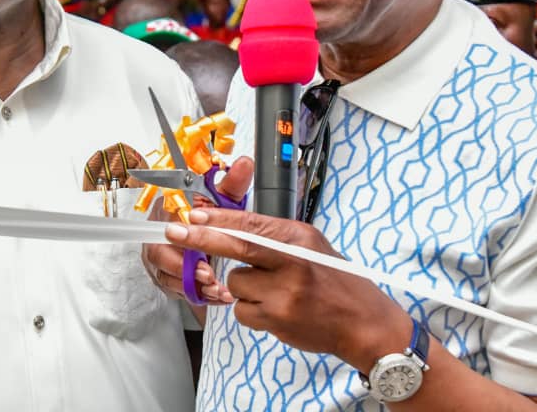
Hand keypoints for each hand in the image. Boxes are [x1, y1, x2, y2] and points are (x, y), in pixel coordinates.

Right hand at [140, 156, 253, 304]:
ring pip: (168, 277)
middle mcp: (157, 235)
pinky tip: (217, 296)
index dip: (177, 237)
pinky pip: (178, 291)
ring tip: (216, 288)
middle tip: (208, 274)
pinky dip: (199, 295)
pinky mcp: (168, 278)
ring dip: (192, 285)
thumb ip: (232, 183)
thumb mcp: (223, 199)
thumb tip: (245, 163)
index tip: (194, 247)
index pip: (161, 224)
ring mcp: (160, 260)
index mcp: (165, 211)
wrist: (209, 236)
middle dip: (183, 268)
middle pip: (159, 254)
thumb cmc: (211, 217)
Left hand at [165, 207, 409, 369]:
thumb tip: (233, 225)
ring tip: (271, 291)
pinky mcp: (277, 320)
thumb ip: (275, 236)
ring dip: (243, 287)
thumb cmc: (335, 280)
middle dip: (200, 239)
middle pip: (236, 248)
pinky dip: (250, 310)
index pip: (251, 224)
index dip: (218, 218)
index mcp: (299, 239)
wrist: (362, 322)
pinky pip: (242, 311)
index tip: (194, 214)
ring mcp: (284, 294)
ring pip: (235, 284)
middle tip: (174, 233)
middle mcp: (292, 263)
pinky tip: (273, 309)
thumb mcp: (311, 245)